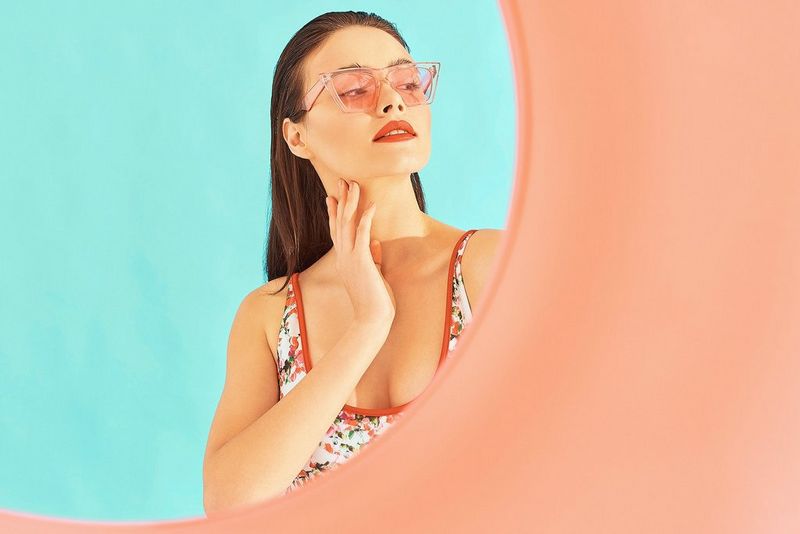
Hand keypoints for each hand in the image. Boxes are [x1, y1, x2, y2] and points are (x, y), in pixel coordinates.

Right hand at [325, 179, 395, 324]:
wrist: (372, 321)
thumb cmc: (375, 301)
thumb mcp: (374, 275)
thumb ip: (373, 258)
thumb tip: (375, 242)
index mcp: (345, 261)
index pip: (337, 232)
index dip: (335, 213)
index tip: (332, 197)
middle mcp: (343, 257)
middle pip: (339, 223)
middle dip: (341, 200)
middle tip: (341, 180)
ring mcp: (350, 259)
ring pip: (347, 224)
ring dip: (351, 203)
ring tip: (354, 184)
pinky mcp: (361, 262)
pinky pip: (362, 234)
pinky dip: (366, 218)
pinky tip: (371, 205)